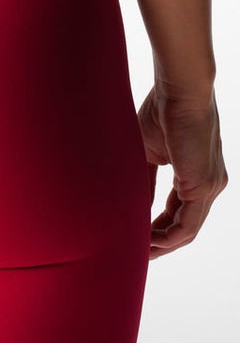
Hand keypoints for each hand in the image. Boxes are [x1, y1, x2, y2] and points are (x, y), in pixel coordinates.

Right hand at [138, 82, 227, 259]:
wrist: (180, 90)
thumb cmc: (161, 110)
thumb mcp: (147, 151)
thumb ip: (144, 179)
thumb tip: (132, 204)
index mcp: (197, 174)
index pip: (179, 211)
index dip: (158, 226)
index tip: (137, 236)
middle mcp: (210, 184)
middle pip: (186, 226)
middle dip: (161, 242)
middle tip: (137, 252)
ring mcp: (210, 186)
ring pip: (188, 229)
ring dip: (163, 243)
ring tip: (139, 251)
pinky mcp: (204, 185)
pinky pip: (187, 224)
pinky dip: (168, 236)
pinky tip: (148, 240)